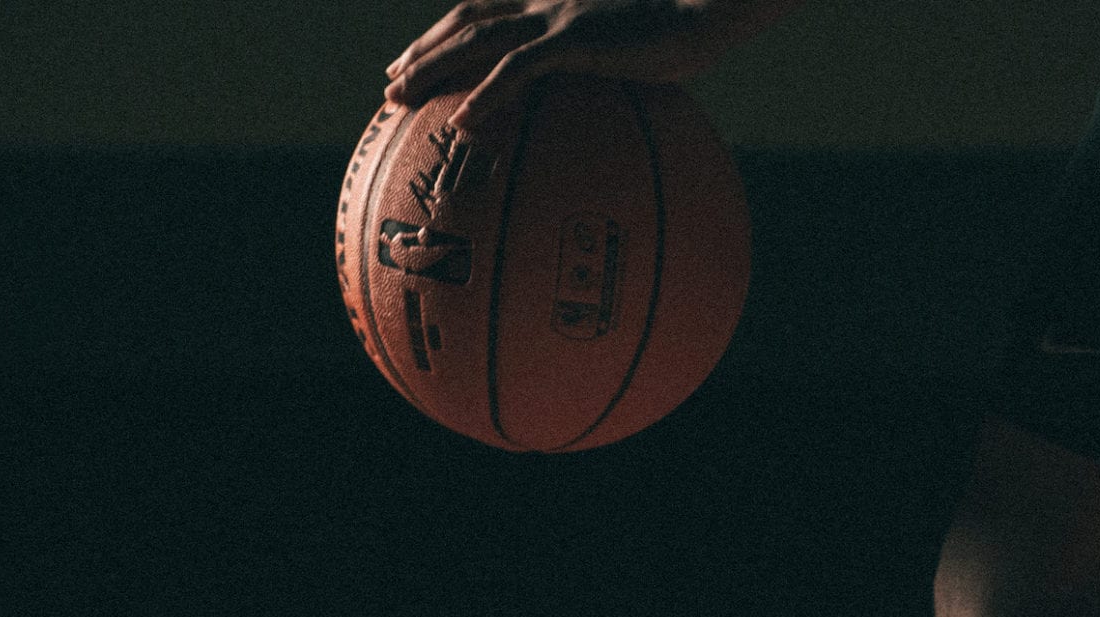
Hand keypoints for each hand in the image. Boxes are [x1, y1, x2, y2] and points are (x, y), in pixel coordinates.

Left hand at [383, 0, 759, 129]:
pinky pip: (517, 70)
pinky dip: (485, 95)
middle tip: (392, 88)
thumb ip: (609, 69)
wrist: (707, 10)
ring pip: (477, 41)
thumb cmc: (685, 34)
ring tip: (403, 98)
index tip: (416, 62)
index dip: (445, 35)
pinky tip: (462, 122)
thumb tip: (606, 121)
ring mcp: (556, 17)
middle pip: (467, 23)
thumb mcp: (639, 52)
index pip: (486, 12)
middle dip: (424, 53)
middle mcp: (546, 3)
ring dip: (434, 69)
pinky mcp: (573, 38)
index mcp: (554, 3)